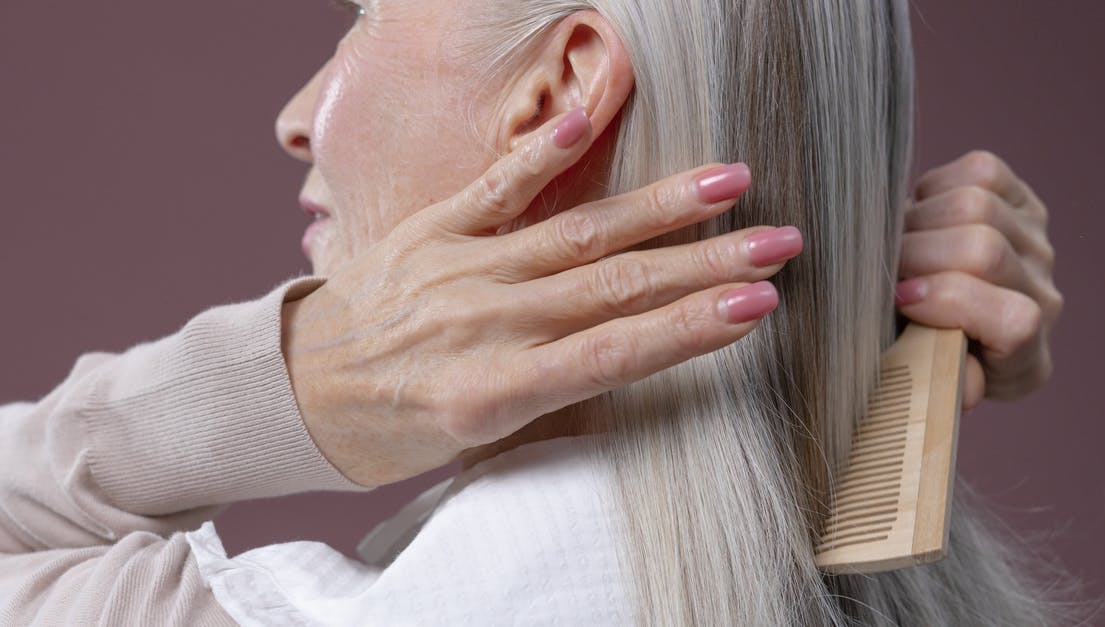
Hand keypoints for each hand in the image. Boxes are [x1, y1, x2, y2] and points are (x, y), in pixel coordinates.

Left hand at [280, 110, 803, 486]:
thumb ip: (550, 389)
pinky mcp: (430, 229)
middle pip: (613, 286)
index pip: (614, 352)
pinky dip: (543, 155)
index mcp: (496, 391)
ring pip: (575, 232)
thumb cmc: (394, 428)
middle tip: (779, 242)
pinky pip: (493, 187)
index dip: (691, 328)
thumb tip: (629, 348)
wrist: (297, 392)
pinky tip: (588, 120)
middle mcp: (484, 323)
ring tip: (728, 181)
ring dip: (658, 206)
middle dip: (705, 263)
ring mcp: (458, 268)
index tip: (757, 306)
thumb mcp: (476, 438)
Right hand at [895, 151, 1063, 413]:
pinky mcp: (1021, 200)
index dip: (952, 302)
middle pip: (983, 250)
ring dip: (918, 221)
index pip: (1014, 321)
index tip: (901, 301)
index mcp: (1025, 356)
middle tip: (884, 269)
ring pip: (976, 205)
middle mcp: (1043, 296)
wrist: (940, 318)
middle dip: (916, 255)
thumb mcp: (924, 382)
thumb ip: (939, 384)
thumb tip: (961, 392)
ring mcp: (1036, 244)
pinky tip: (920, 218)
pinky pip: (980, 172)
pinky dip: (935, 190)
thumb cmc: (922, 353)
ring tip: (897, 245)